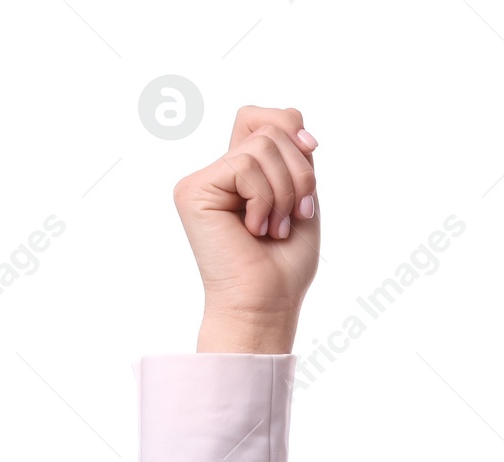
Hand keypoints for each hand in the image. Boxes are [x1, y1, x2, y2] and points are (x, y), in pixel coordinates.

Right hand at [172, 105, 320, 349]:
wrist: (266, 304)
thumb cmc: (284, 265)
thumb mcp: (302, 200)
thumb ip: (295, 157)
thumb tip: (294, 115)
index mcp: (245, 174)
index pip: (263, 119)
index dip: (289, 127)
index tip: (311, 151)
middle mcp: (220, 172)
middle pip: (267, 129)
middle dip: (299, 172)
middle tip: (295, 215)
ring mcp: (203, 179)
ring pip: (260, 147)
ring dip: (285, 192)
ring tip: (274, 228)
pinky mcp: (192, 189)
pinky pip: (244, 166)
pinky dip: (265, 199)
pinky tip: (255, 229)